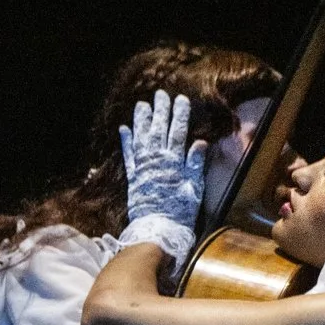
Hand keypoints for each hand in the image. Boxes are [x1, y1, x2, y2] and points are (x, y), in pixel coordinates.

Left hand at [118, 89, 206, 231]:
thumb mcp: (194, 188)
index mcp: (174, 162)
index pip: (178, 132)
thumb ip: (195, 164)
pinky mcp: (133, 177)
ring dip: (141, 121)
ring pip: (141, 138)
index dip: (179, 115)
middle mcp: (157, 161)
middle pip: (158, 130)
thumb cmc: (181, 212)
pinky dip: (126, 142)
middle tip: (160, 94)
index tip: (181, 99)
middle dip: (160, 111)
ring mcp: (143, 168)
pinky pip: (128, 155)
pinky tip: (124, 128)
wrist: (158, 230)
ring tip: (141, 105)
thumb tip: (200, 142)